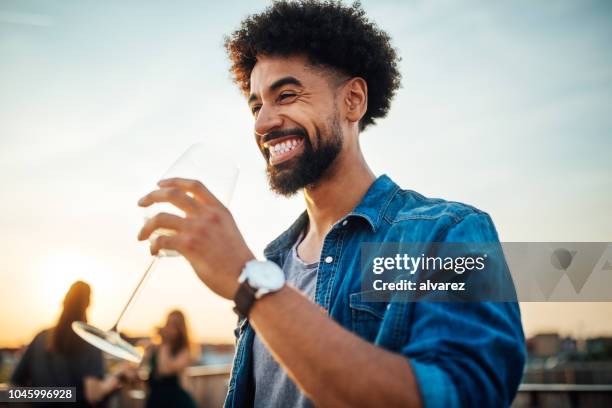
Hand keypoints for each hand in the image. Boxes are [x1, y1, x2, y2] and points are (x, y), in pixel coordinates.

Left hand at [137, 178, 254, 298]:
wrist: (245, 278)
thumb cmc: (236, 260)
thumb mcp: (227, 231)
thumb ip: (209, 224)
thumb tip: (186, 227)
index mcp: (219, 210)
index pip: (195, 186)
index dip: (174, 181)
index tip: (160, 183)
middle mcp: (207, 215)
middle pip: (172, 194)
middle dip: (152, 196)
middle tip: (141, 203)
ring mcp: (198, 229)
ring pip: (161, 217)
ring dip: (146, 226)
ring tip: (141, 235)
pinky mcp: (190, 246)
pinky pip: (161, 240)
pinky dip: (153, 244)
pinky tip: (153, 250)